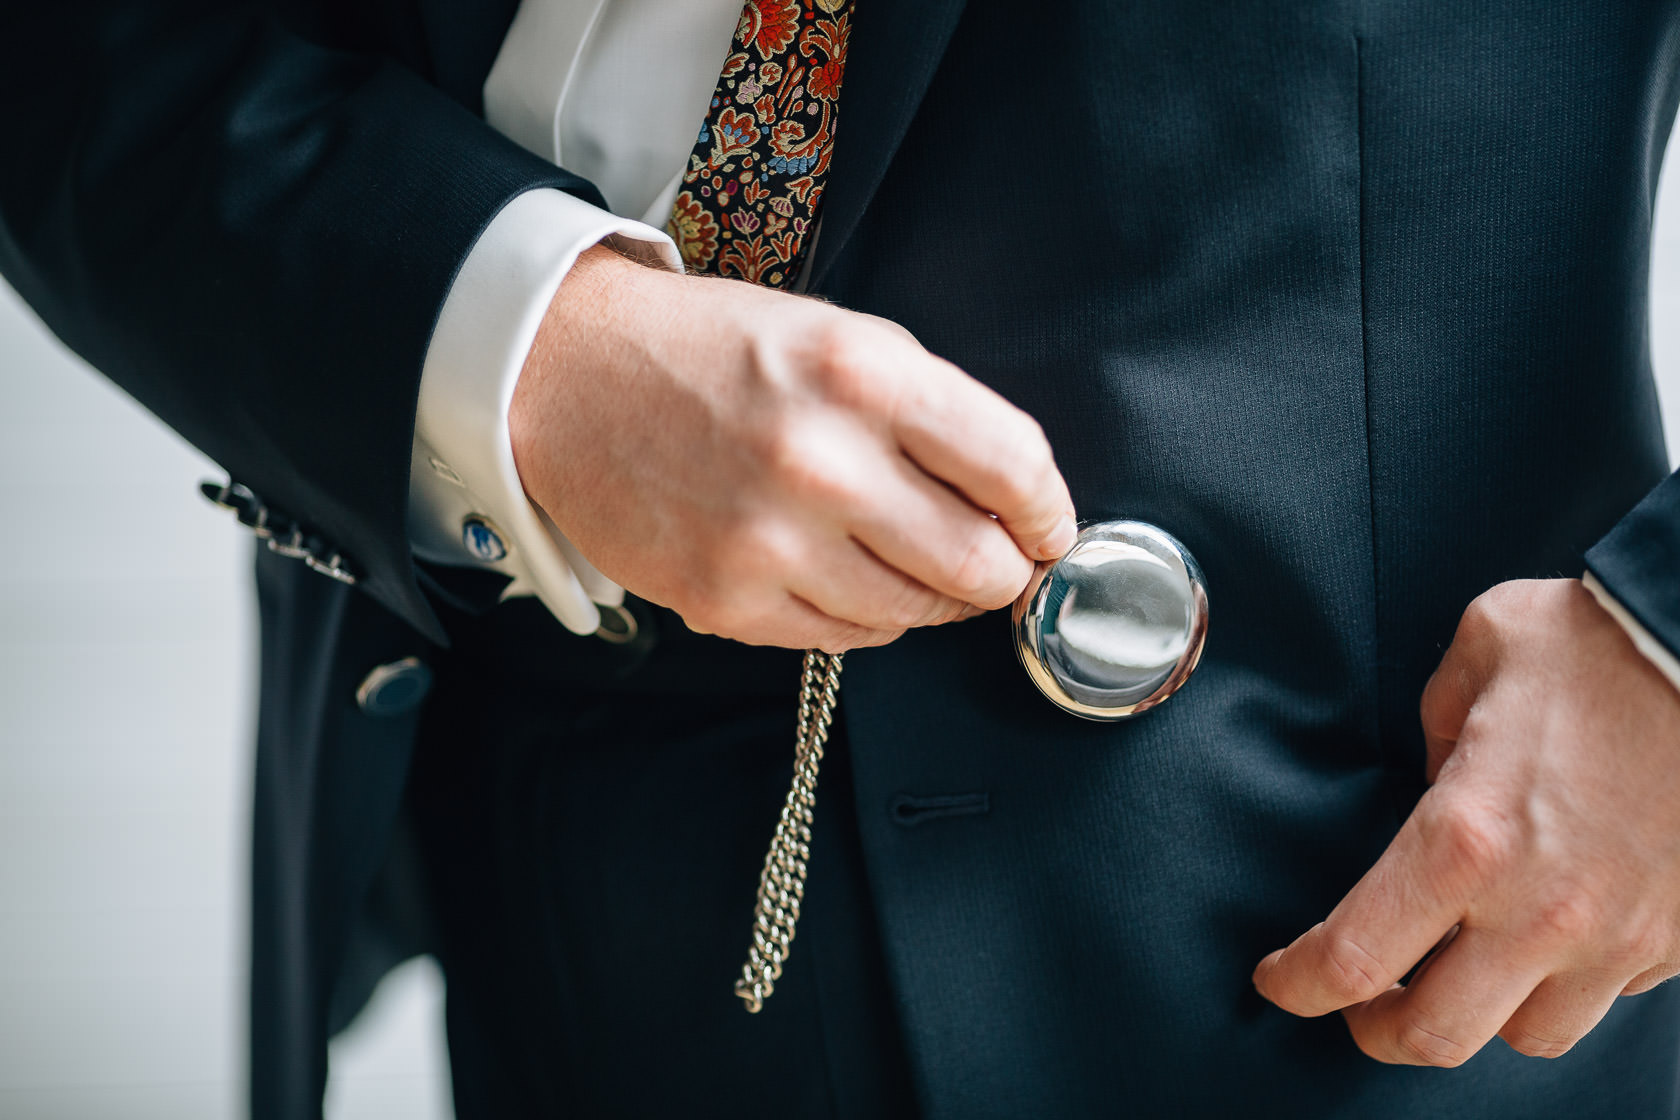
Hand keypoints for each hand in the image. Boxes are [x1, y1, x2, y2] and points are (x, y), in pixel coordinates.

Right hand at [509, 246, 1076, 650]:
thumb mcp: (839, 337)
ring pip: (913, 614)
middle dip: (1002, 570)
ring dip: (929, 596)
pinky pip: (843, 640)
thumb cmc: (714, 352)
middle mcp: (821, 461)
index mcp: (863, 374)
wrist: (568, 376)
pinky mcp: (726, 601)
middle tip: (993, 560)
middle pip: (978, 564)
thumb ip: (932, 413)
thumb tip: (1015, 502)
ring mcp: (770, 541)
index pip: (1013, 467)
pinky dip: (861, 615)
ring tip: (900, 556)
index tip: (1049, 529)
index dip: (1049, 511)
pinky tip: (837, 571)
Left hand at [1253, 578, 1679, 1064]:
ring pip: (1525, 1036)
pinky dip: (1560, 984)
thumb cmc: (1603, 643)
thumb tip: (1433, 772)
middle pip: (1434, 1035)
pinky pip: (1603, 999)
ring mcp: (1616, 935)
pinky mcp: (1673, 941)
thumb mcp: (1481, 652)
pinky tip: (1543, 940)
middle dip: (1377, 1031)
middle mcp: (1539, 908)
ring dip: (1477, 1014)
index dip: (1300, 983)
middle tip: (1358, 1004)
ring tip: (1455, 972)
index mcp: (1466, 836)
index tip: (1280, 981)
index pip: (1356, 956)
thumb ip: (1435, 724)